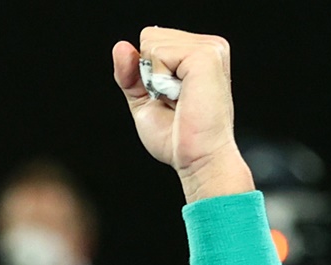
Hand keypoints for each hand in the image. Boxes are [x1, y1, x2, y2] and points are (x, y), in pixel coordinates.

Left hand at [113, 28, 253, 200]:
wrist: (198, 160)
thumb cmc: (178, 139)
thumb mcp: (145, 102)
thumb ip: (130, 74)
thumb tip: (121, 47)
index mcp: (198, 54)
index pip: (153, 41)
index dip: (147, 74)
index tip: (166, 99)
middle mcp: (207, 46)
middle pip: (151, 37)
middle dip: (151, 75)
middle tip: (174, 102)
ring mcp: (209, 48)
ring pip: (153, 43)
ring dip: (156, 80)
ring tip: (179, 100)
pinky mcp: (205, 55)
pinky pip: (159, 53)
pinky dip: (159, 81)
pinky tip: (180, 97)